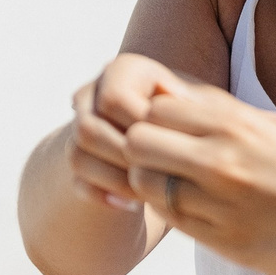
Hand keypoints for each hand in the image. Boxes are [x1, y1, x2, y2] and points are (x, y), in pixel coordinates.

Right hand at [66, 55, 187, 210]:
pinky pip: (77, 182)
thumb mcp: (198, 108)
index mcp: (125, 70)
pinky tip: (133, 204)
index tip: (175, 146)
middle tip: (158, 177)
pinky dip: (104, 195)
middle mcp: (94, 92)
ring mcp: (78, 127)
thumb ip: (192, 105)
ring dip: (115, 179)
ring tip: (148, 194)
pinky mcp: (77, 161)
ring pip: (77, 155)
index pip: (113, 100)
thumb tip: (184, 110)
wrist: (169, 141)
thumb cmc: (196, 121)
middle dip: (127, 158)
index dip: (142, 128)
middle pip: (87, 128)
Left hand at [117, 80, 275, 274]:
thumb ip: (232, 125)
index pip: (158, 107)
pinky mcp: (222, 240)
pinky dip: (175, 216)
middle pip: (138, 141)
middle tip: (162, 165)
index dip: (155, 120)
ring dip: (152, 187)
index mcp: (240, 122)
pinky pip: (172, 222)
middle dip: (142, 152)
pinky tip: (199, 215)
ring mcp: (219, 201)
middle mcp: (223, 156)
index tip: (170, 134)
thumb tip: (186, 110)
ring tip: (179, 192)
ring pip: (146, 184)